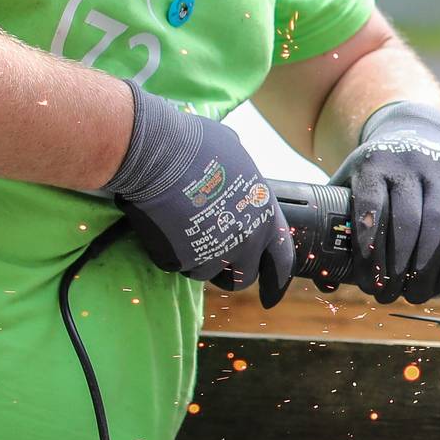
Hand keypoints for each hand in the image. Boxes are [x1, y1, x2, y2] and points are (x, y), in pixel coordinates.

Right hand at [104, 83, 294, 302]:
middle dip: (230, 270)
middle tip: (213, 254)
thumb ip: (241, 172)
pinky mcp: (183, 260)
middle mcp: (245, 239)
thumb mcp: (233, 151)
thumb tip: (235, 163)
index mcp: (264, 215)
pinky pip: (178, 264)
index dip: (277, 278)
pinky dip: (171, 251)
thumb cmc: (196, 144)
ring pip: (207, 272)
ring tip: (182, 226)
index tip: (272, 295)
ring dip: (196, 257)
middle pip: (244, 276)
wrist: (157, 153)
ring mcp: (214, 253)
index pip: (281, 258)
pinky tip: (165, 225)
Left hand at [331, 101, 439, 304]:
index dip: (370, 246)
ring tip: (418, 294)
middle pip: (407, 219)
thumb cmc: (378, 172)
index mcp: (374, 163)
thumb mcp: (351, 183)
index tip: (368, 281)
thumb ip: (335, 227)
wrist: (417, 131)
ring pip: (439, 221)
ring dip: (429, 265)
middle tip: (392, 295)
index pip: (371, 205)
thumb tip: (326, 283)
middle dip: (400, 265)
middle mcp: (409, 162)